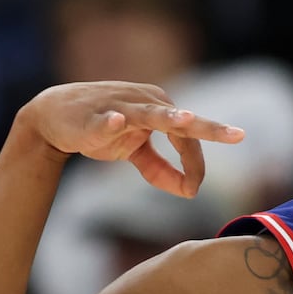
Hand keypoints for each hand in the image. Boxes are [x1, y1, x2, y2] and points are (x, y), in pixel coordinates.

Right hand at [19, 81, 243, 197]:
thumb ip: (160, 169)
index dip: (195, 165)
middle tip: (238, 136)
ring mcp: (119, 106)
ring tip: (185, 120)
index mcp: (159, 109)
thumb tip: (189, 191)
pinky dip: (109, 122)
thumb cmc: (100, 129)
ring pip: (148, 113)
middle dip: (208, 129)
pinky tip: (116, 121)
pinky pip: (103, 120)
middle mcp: (145, 102)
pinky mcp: (92, 116)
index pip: (188, 138)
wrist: (54, 117)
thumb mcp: (133, 152)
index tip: (194, 190)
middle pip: (180, 121)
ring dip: (168, 117)